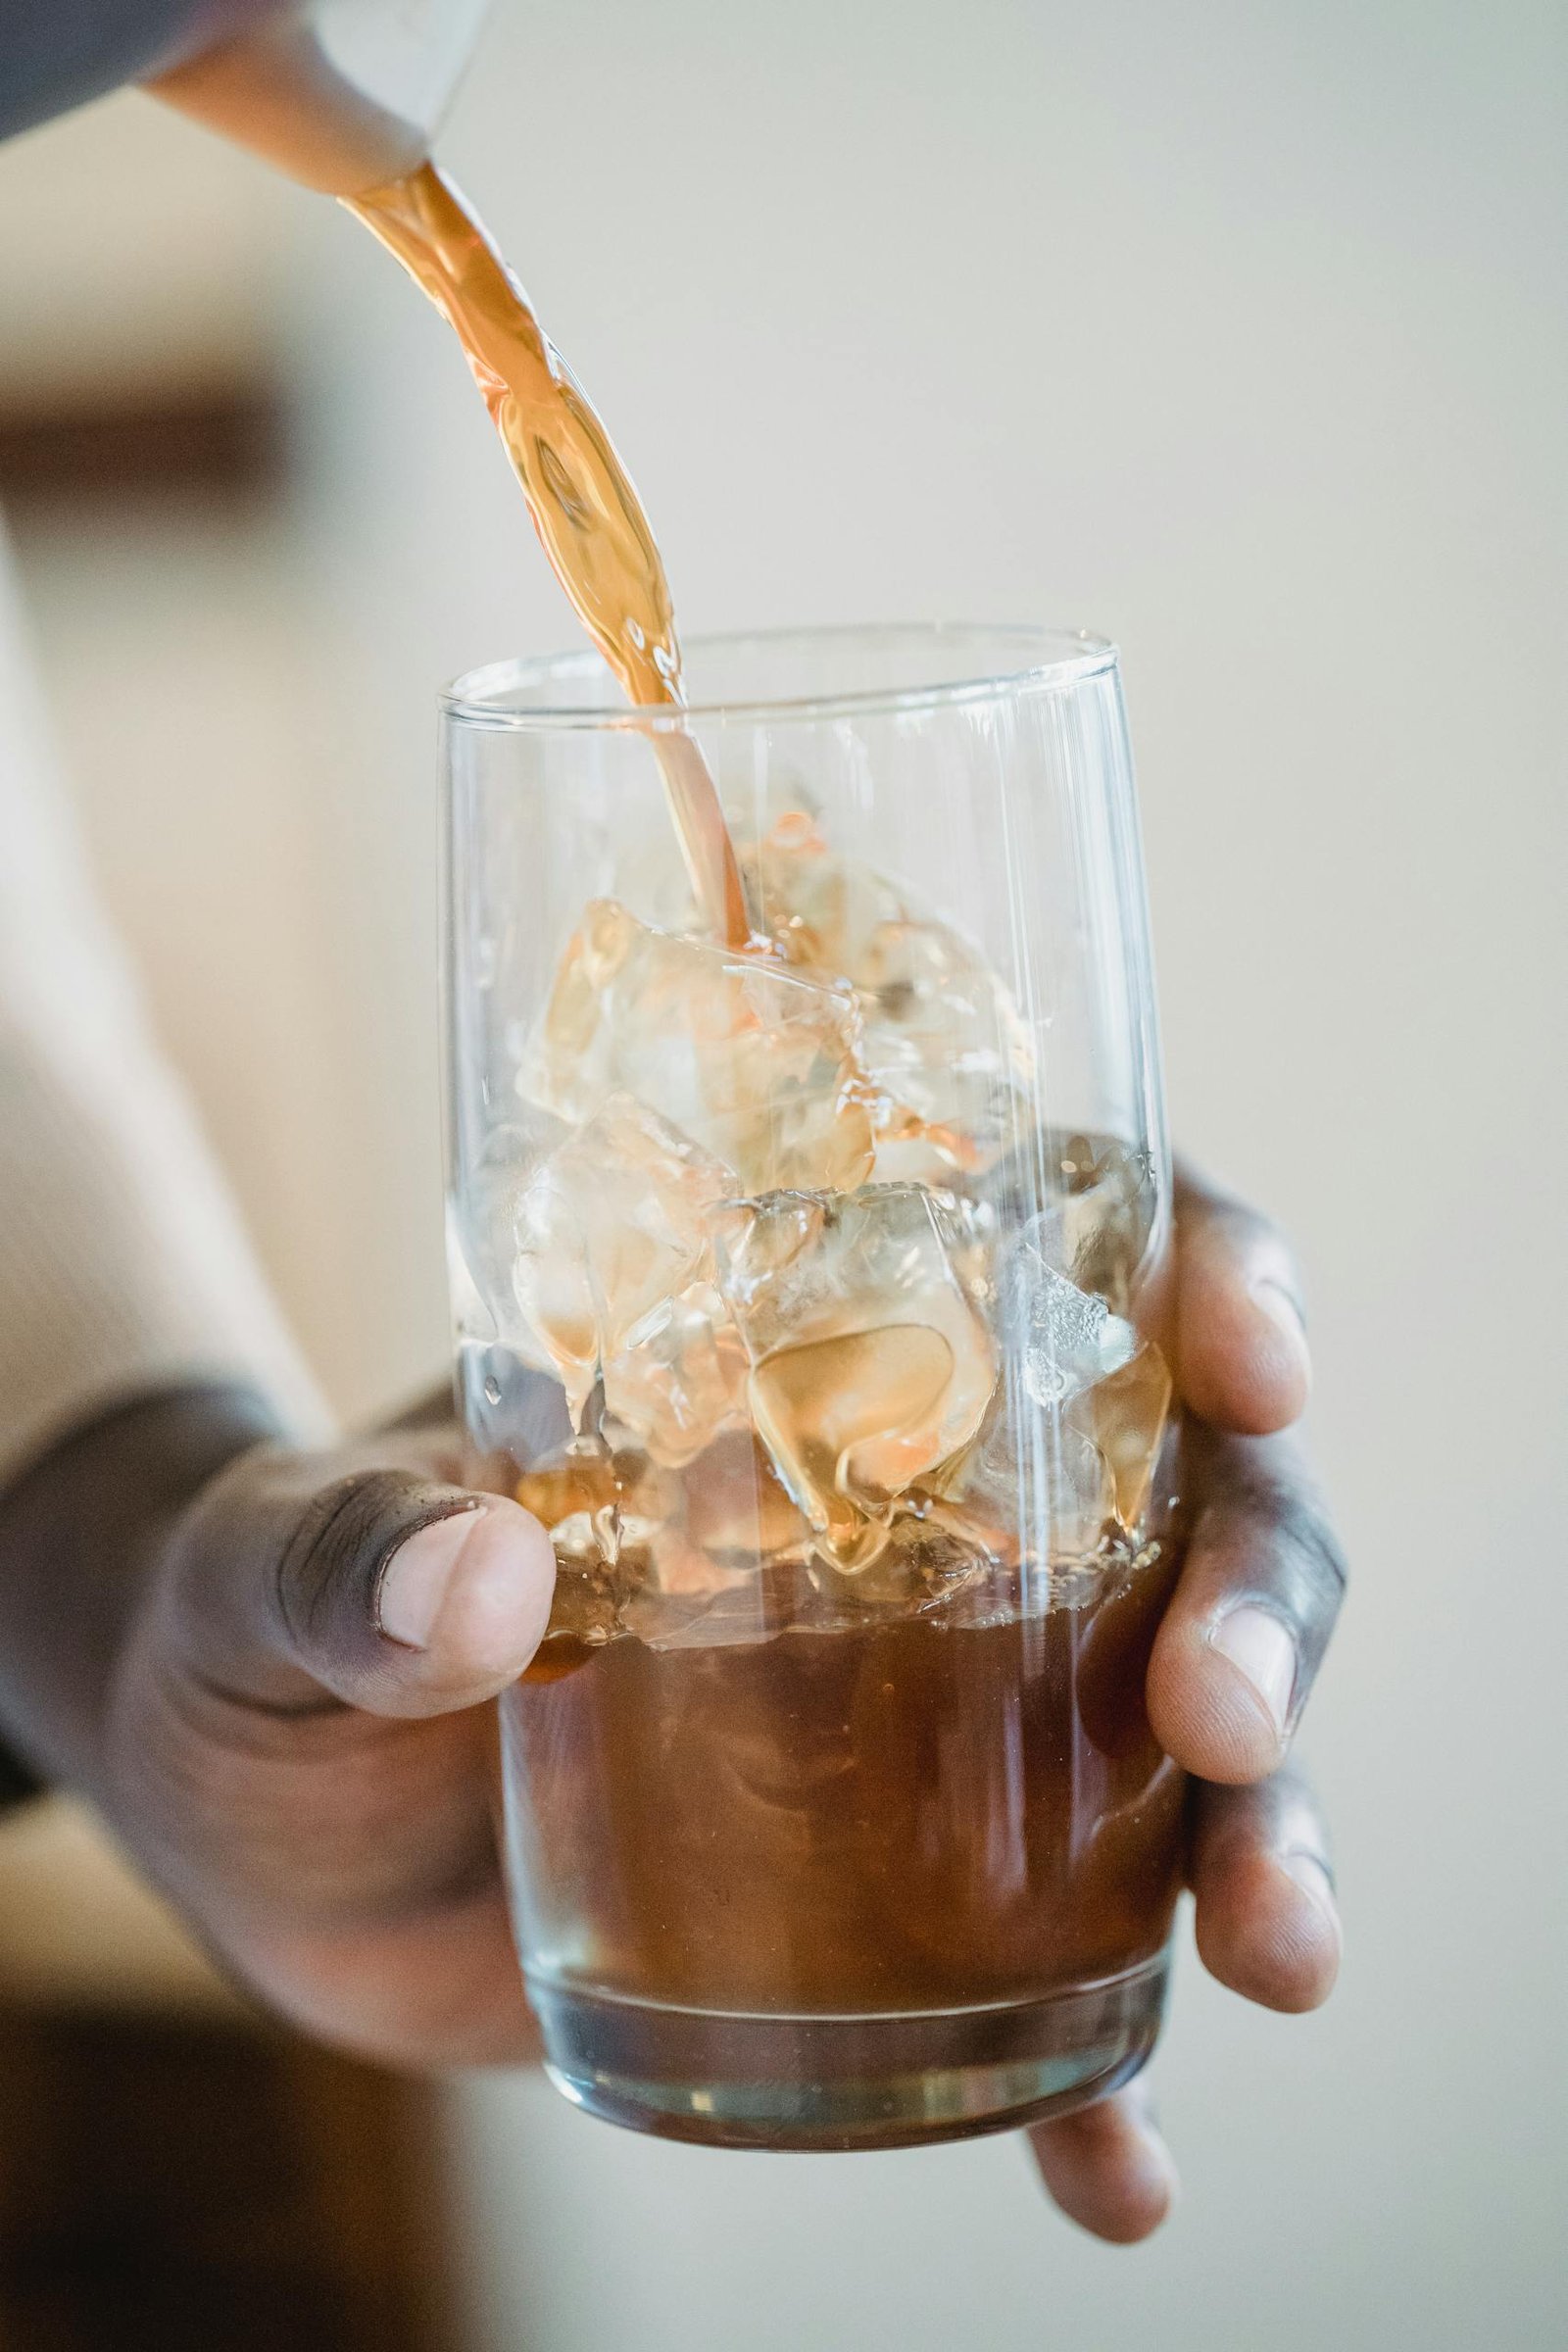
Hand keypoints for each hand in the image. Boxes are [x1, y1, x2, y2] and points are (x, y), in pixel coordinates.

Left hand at [0, 1161, 1343, 2232]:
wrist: (255, 1792)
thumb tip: (475, 1585)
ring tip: (1268, 1951)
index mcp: (800, 1356)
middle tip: (1226, 1721)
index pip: (1063, 1255)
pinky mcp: (878, 1906)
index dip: (1201, 1274)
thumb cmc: (280, 1601)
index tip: (1242, 1351)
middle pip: (1179, 1512)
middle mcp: (917, 1519)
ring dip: (1256, 1838)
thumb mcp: (279, 1560)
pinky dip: (1099, 2083)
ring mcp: (922, 1721)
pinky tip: (1119, 2173)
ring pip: (1167, 1749)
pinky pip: (1039, 1994)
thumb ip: (346, 1553)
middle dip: (1256, 1598)